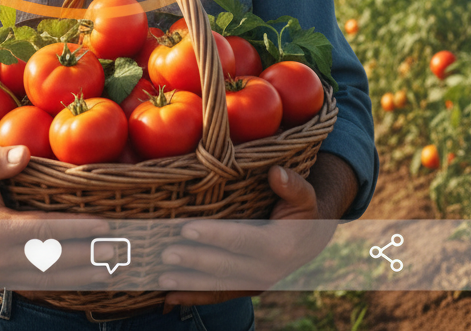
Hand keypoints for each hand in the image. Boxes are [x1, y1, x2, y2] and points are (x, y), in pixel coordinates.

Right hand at [0, 146, 108, 289]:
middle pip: (51, 260)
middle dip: (87, 256)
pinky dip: (66, 285)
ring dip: (82, 276)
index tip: (103, 225)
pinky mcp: (3, 283)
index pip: (42, 231)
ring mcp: (0, 275)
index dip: (75, 229)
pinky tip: (88, 280)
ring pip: (48, 279)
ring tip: (112, 268)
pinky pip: (39, 287)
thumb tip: (24, 152)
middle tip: (118, 249)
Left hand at [160, 165, 337, 307]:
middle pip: (224, 266)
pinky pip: (218, 296)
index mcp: (278, 246)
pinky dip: (194, 297)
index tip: (187, 229)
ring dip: (188, 283)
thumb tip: (276, 172)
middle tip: (165, 252)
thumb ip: (292, 185)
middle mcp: (266, 270)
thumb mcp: (303, 196)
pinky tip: (169, 298)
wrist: (310, 241)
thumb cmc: (302, 210)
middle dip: (193, 260)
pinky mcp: (246, 289)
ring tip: (160, 278)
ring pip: (217, 286)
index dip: (213, 236)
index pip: (240, 240)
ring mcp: (255, 284)